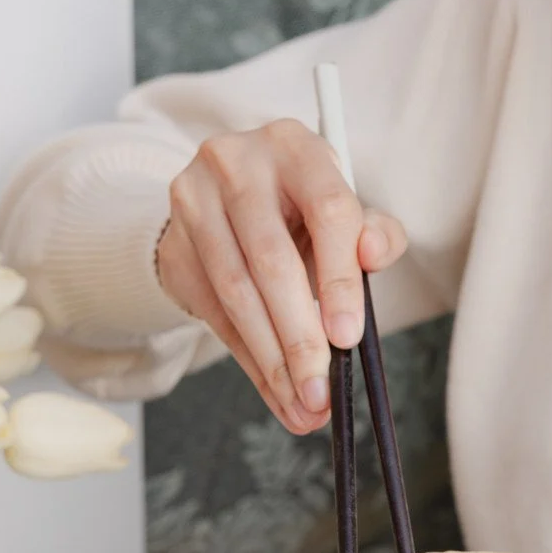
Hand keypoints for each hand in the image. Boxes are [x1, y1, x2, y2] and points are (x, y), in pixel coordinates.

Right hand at [157, 119, 406, 433]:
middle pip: (271, 261)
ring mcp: (195, 199)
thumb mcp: (343, 215)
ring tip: (303, 405)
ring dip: (272, 360)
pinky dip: (250, 361)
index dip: (340, 279)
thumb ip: (374, 235)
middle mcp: (237, 162)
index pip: (328, 212)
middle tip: (321, 391)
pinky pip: (214, 314)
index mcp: (296, 147)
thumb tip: (376, 252)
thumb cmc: (302, 212)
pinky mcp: (175, 242)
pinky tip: (277, 394)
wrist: (228, 205)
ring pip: (236, 293)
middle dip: (300, 337)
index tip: (348, 338)